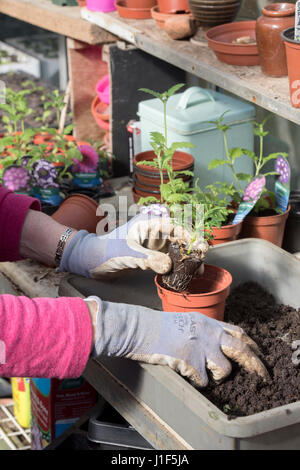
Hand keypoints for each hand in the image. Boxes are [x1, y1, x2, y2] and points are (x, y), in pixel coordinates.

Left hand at [60, 208, 207, 277]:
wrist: (92, 261)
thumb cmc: (106, 251)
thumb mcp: (127, 254)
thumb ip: (148, 259)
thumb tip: (169, 267)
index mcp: (149, 223)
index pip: (174, 226)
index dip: (189, 235)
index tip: (199, 246)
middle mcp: (154, 232)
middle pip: (179, 238)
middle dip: (192, 248)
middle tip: (202, 260)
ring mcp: (152, 245)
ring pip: (176, 250)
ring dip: (186, 259)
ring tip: (198, 271)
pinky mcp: (150, 256)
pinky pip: (168, 260)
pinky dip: (177, 267)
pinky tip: (184, 275)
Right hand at [85, 297, 267, 386]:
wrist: (140, 328)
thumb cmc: (158, 325)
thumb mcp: (186, 320)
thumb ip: (203, 329)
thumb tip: (216, 342)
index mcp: (208, 322)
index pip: (238, 332)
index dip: (251, 344)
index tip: (258, 353)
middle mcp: (209, 333)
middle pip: (241, 349)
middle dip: (254, 364)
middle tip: (261, 376)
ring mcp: (201, 348)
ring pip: (225, 369)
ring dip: (219, 375)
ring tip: (205, 373)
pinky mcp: (191, 362)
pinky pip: (203, 380)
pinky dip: (197, 381)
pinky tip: (187, 374)